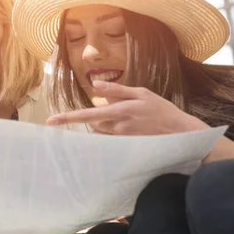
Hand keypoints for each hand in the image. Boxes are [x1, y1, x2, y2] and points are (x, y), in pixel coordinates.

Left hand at [47, 80, 207, 134]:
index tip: (51, 120)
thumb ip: (117, 90)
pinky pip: (111, 141)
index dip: (68, 118)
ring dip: (103, 126)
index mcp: (119, 111)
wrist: (182, 133)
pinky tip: (126, 131)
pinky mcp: (127, 147)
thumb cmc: (162, 110)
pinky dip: (110, 135)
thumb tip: (95, 86)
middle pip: (92, 124)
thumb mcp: (141, 93)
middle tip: (112, 112)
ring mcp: (122, 139)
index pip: (87, 114)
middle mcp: (117, 127)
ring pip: (101, 132)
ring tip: (126, 121)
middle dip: (92, 119)